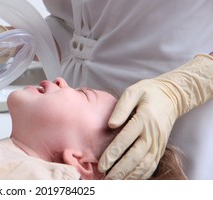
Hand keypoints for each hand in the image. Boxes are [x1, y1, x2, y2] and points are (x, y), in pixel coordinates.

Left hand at [98, 54, 212, 178]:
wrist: (171, 97)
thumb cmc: (147, 93)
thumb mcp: (133, 92)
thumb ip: (122, 107)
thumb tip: (111, 124)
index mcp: (144, 118)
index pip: (126, 139)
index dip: (113, 153)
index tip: (102, 164)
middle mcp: (152, 134)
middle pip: (135, 156)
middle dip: (120, 169)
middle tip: (105, 177)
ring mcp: (158, 142)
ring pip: (144, 164)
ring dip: (130, 175)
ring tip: (115, 182)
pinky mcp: (160, 147)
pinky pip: (152, 165)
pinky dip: (141, 175)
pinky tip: (129, 180)